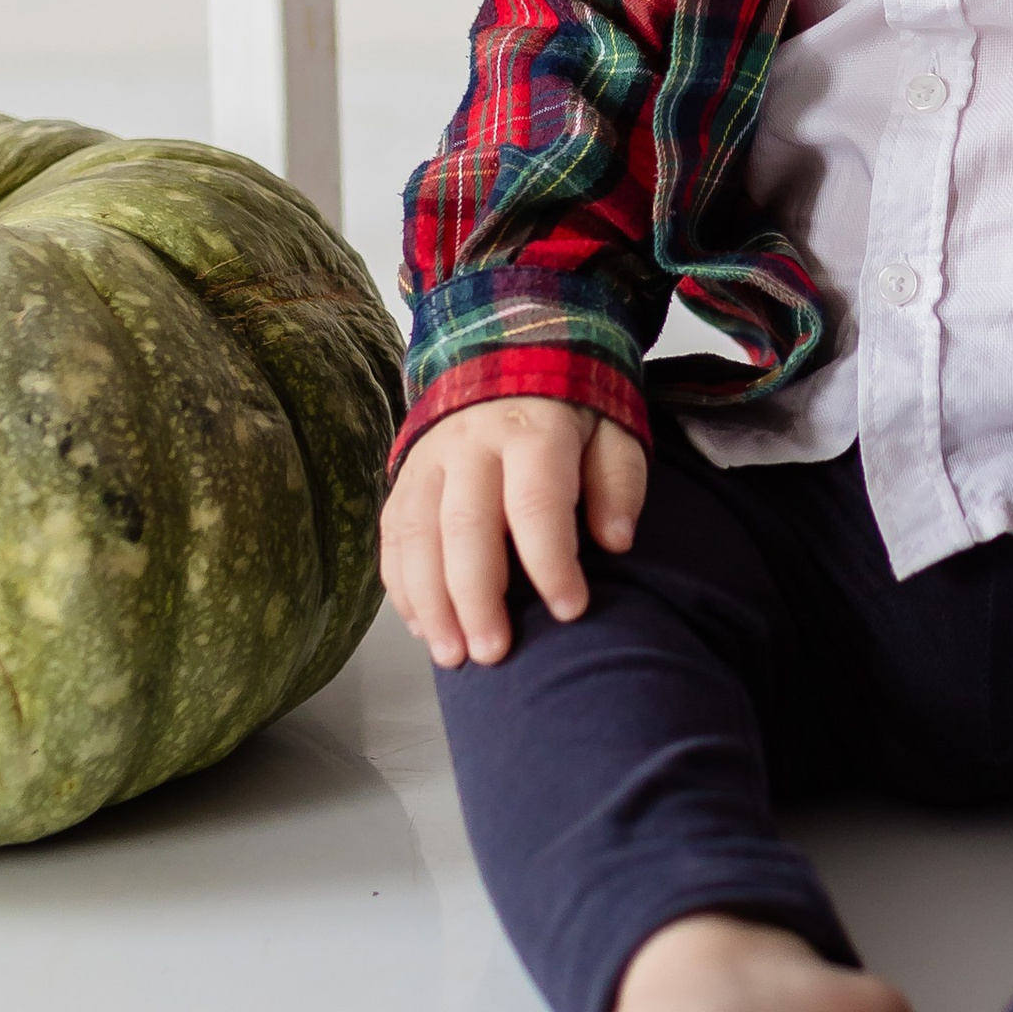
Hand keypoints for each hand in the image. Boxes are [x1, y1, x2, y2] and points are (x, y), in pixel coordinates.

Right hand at [380, 396, 646, 670]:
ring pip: (418, 535)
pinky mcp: (404, 478)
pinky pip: (394, 536)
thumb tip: (616, 541)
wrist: (508, 354)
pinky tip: (425, 628)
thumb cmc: (572, 413)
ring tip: (453, 657)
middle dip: (477, 597)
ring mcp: (429, 459)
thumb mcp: (613, 431)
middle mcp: (472, 442)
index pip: (536, 501)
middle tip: (495, 654)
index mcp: (533, 430)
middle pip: (465, 525)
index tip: (570, 610)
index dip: (551, 561)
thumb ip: (618, 483)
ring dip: (431, 603)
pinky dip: (403, 587)